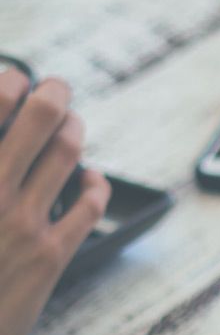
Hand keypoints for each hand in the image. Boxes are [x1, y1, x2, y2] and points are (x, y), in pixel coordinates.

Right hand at [0, 72, 109, 334]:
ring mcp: (22, 223)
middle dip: (54, 92)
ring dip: (75, 129)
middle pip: (42, 115)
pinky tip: (90, 179)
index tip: (14, 78)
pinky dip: (95, 183)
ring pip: (70, 151)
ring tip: (70, 126)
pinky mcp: (50, 256)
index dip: (10, 80)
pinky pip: (91, 204)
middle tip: (54, 88)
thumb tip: (3, 137)